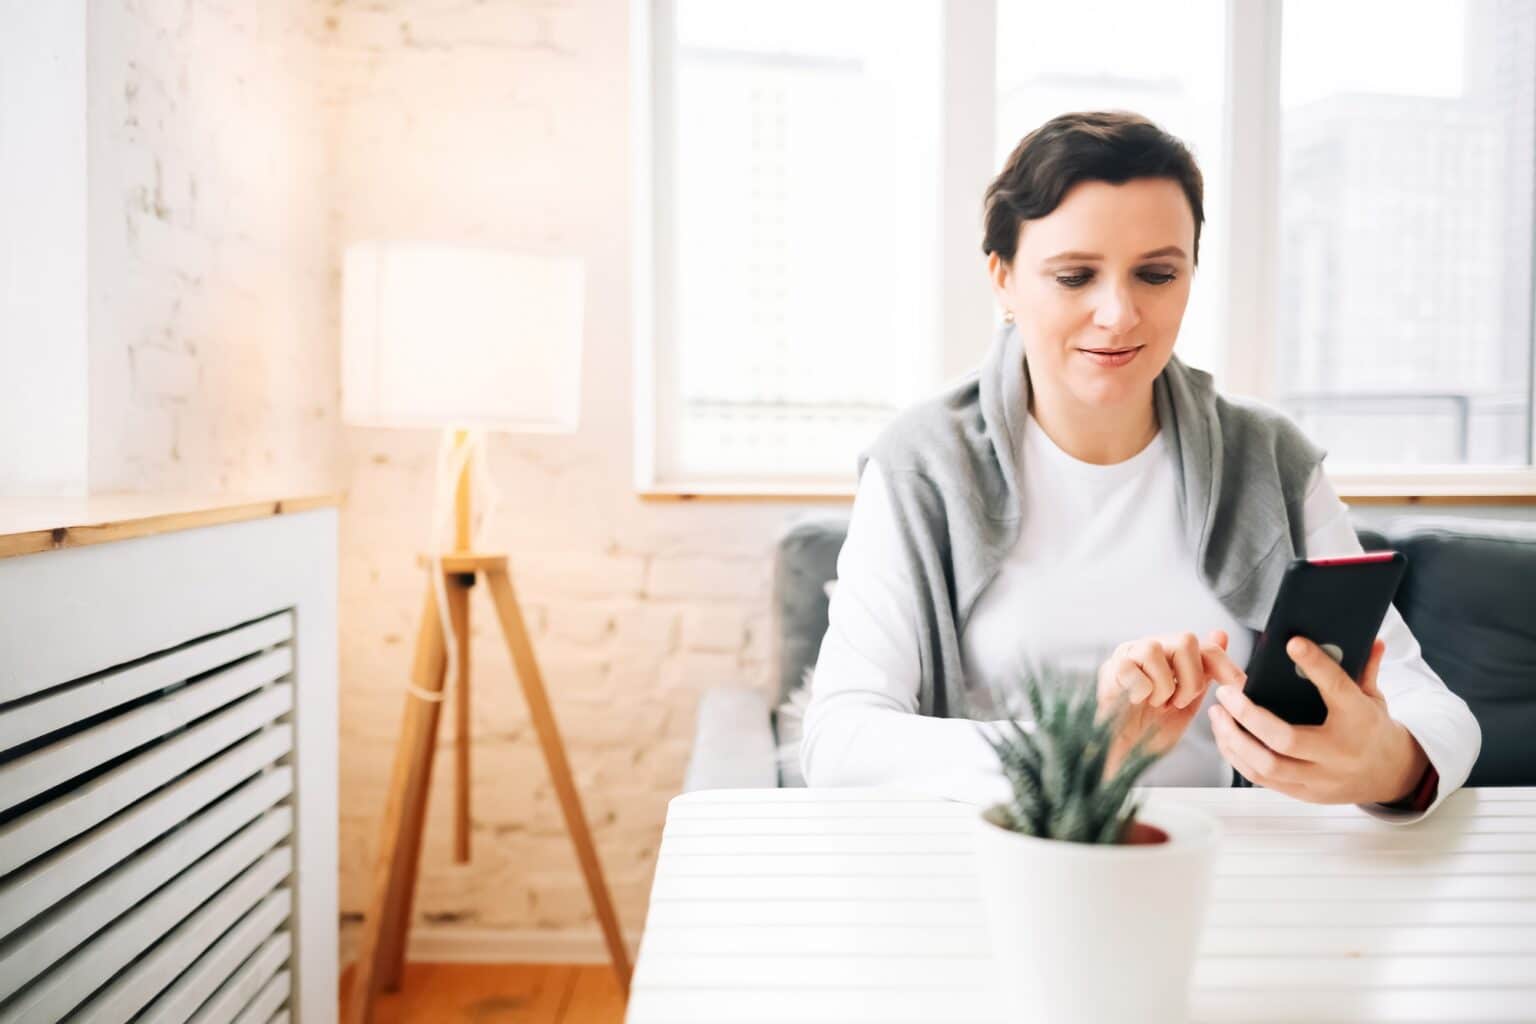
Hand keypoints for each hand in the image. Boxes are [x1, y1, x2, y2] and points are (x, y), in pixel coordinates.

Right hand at [1098, 630, 1246, 773]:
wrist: (1123, 758)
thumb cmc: (1151, 732)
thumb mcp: (1186, 704)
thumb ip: (1204, 674)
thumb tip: (1221, 634)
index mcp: (1173, 658)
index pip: (1206, 647)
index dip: (1225, 666)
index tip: (1238, 688)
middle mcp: (1151, 649)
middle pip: (1185, 640)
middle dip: (1191, 678)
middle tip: (1179, 703)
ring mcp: (1128, 655)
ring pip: (1155, 648)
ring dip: (1162, 685)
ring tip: (1155, 704)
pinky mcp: (1109, 668)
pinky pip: (1131, 667)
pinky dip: (1140, 690)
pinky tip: (1135, 702)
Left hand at [1209, 635, 1430, 804]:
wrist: (1392, 775)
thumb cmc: (1372, 728)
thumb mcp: (1374, 697)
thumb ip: (1365, 669)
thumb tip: (1370, 637)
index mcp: (1360, 721)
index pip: (1337, 690)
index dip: (1316, 665)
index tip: (1292, 643)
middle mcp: (1338, 753)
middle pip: (1286, 740)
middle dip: (1249, 715)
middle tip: (1226, 692)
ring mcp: (1320, 778)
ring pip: (1268, 765)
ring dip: (1234, 739)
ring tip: (1217, 713)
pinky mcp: (1305, 793)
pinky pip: (1263, 779)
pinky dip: (1238, 757)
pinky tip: (1225, 736)